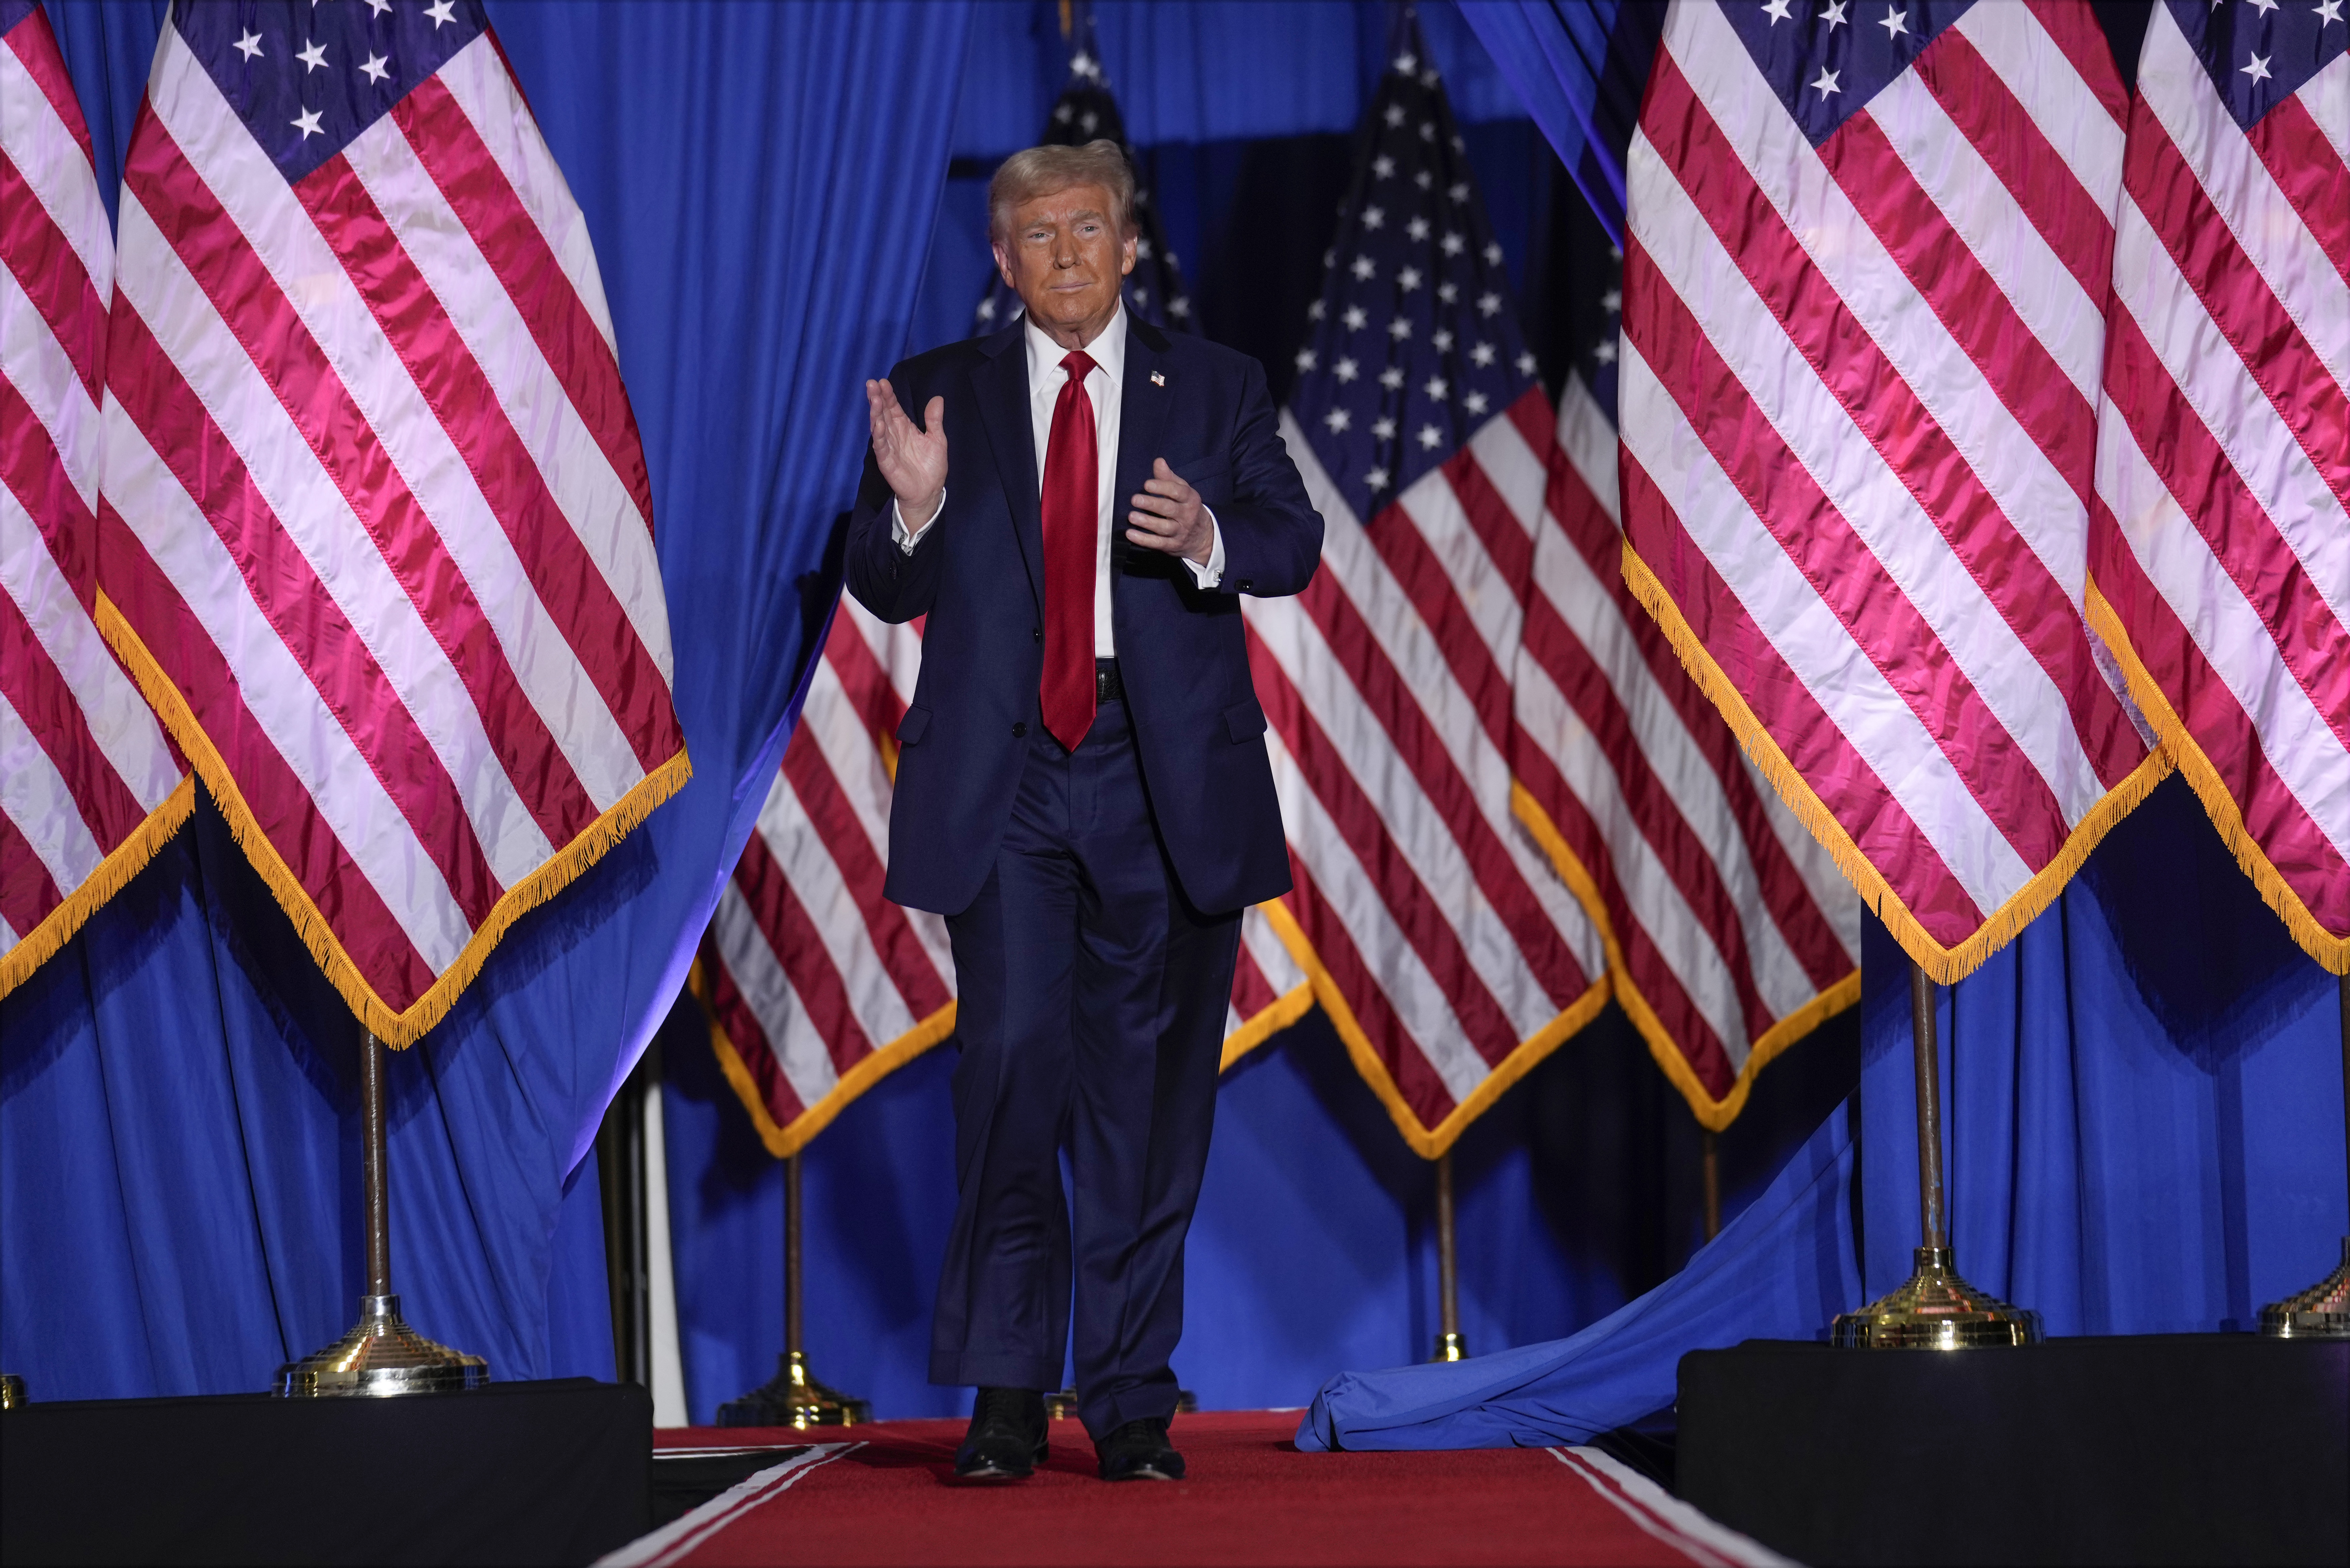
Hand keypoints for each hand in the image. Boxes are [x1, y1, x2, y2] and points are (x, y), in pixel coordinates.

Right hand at [867, 380, 946, 531]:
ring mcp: (888, 447)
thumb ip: (934, 420)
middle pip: (883, 413)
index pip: (894, 408)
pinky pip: (881, 447)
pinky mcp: (886, 461)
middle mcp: (894, 434)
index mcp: (905, 427)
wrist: (929, 492)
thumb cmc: (932, 466)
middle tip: (872, 384)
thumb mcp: (937, 439)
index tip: (883, 381)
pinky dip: (879, 436)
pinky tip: (877, 424)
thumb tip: (938, 398)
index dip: (889, 395)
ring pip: (879, 427)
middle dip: (878, 399)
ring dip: (876, 413)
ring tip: (874, 399)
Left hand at [1127, 458, 1212, 564]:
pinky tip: (1131, 534)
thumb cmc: (1187, 508)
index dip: (1162, 487)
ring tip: (1132, 516)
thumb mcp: (1183, 490)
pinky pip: (1158, 543)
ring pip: (1164, 527)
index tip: (1147, 484)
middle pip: (1169, 509)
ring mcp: (1180, 532)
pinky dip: (1144, 540)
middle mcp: (1186, 515)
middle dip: (1152, 504)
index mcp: (1189, 499)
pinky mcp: (1173, 545)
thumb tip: (1159, 462)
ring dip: (1147, 522)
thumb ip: (1168, 477)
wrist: (1203, 536)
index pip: (1178, 491)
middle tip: (1135, 499)